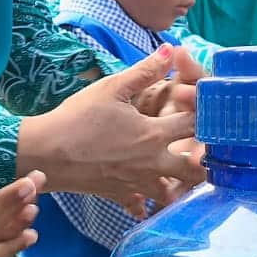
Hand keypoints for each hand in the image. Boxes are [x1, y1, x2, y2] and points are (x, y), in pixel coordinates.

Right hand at [18, 47, 204, 206]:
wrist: (46, 153)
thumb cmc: (78, 117)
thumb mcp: (111, 88)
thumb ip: (144, 71)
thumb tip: (169, 50)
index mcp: (153, 134)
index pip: (195, 126)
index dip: (206, 117)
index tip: (210, 112)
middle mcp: (152, 163)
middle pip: (194, 171)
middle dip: (204, 162)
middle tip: (205, 151)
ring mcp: (136, 183)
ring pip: (171, 193)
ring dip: (179, 184)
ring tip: (180, 174)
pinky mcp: (119, 195)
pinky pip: (140, 207)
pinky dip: (145, 203)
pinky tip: (145, 198)